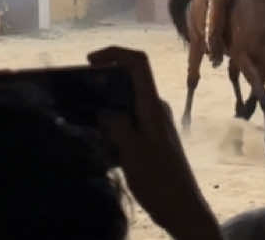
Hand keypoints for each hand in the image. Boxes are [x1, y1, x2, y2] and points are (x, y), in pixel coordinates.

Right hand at [88, 46, 219, 239]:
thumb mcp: (132, 152)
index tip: (90, 61)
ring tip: (89, 128)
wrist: (183, 211)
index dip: (114, 53)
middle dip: (104, 86)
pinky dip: (114, 128)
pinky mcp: (153, 139)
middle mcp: (156, 108)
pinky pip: (130, 122)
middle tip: (81, 99)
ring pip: (127, 105)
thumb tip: (102, 111)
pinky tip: (103, 148)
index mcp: (153, 105)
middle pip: (129, 82)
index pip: (138, 62)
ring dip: (108, 111)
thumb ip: (116, 125)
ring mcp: (155, 123)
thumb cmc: (159, 181)